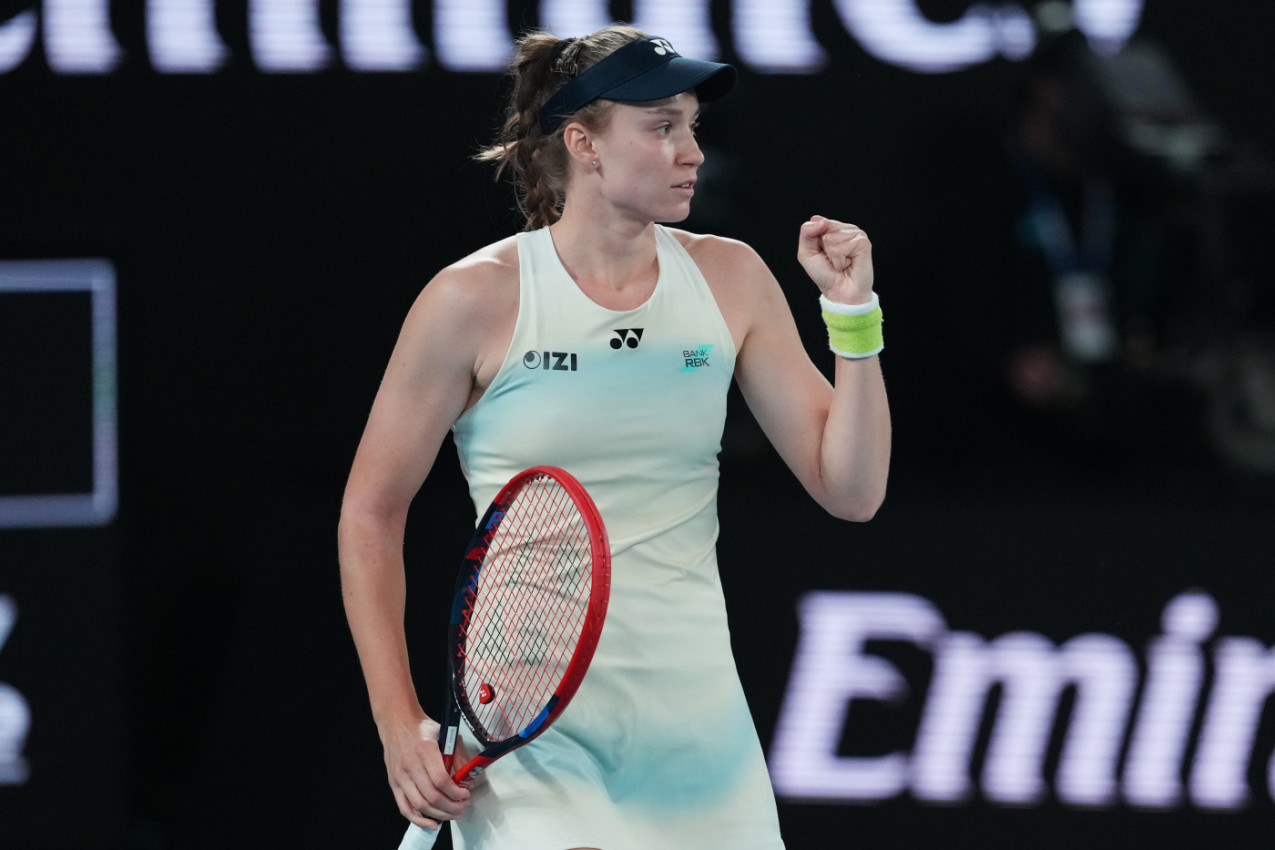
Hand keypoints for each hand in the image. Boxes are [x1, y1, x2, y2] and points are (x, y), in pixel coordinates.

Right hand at [381, 712, 471, 829]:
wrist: (397, 723)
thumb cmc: (423, 729)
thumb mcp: (446, 734)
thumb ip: (458, 755)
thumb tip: (468, 779)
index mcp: (425, 750)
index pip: (441, 780)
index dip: (456, 792)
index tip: (466, 794)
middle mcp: (410, 765)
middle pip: (432, 796)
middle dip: (451, 806)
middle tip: (463, 806)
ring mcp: (400, 776)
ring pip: (420, 805)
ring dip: (439, 814)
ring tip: (453, 814)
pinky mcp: (393, 783)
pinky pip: (404, 808)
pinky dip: (418, 819)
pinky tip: (432, 823)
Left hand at [797, 215, 874, 303]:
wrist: (840, 293)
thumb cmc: (825, 274)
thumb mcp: (807, 253)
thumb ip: (806, 233)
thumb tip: (820, 220)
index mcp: (833, 228)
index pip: (817, 221)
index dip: (813, 239)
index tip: (821, 253)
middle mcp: (846, 229)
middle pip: (824, 228)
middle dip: (823, 248)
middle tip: (832, 260)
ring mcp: (857, 234)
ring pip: (831, 238)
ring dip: (832, 256)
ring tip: (841, 263)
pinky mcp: (863, 243)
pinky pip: (840, 248)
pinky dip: (839, 261)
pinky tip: (848, 264)